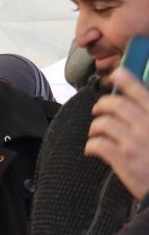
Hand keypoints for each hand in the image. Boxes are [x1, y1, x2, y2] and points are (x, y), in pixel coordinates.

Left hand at [86, 66, 148, 199]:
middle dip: (101, 105)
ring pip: (103, 123)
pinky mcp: (123, 159)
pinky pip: (98, 145)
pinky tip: (92, 149)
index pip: (140, 91)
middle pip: (115, 104)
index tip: (114, 75)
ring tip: (95, 133)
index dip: (124, 79)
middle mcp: (147, 125)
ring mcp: (134, 142)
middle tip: (98, 111)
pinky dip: (91, 145)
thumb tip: (136, 107)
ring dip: (95, 127)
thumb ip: (147, 117)